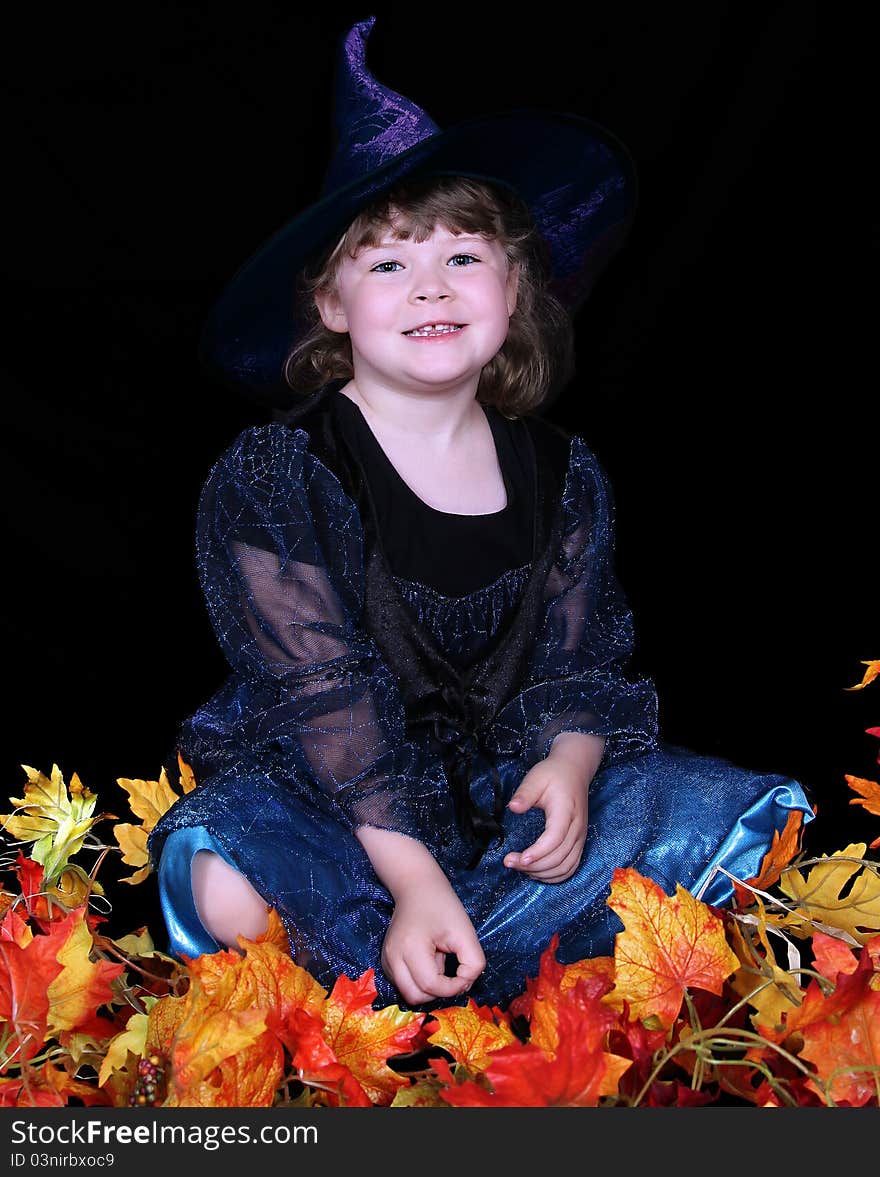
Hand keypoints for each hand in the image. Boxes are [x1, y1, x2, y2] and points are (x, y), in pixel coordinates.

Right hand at [381, 878, 485, 1005]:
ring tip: (437, 959)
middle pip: (416, 997)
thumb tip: (465, 985)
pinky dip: (419, 981)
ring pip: (409, 994)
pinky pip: (404, 984)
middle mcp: (392, 957)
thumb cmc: (442, 905)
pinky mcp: (386, 962)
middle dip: (439, 990)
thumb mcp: (465, 932)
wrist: (416, 886)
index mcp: (410, 948)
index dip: (453, 987)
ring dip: (429, 986)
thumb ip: (473, 962)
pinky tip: (427, 960)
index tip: (466, 973)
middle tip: (451, 968)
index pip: (431, 986)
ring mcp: (386, 960)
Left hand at [503, 733, 600, 881]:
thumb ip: (524, 794)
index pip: (555, 839)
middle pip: (558, 857)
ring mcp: (580, 838)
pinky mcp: (578, 843)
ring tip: (520, 867)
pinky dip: (553, 875)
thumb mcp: (536, 778)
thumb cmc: (553, 775)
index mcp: (566, 812)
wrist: (574, 772)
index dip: (537, 853)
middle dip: (533, 866)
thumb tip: (513, 808)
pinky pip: (570, 867)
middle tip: (509, 862)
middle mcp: (577, 829)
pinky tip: (536, 872)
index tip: (519, 859)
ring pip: (565, 867)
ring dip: (542, 873)